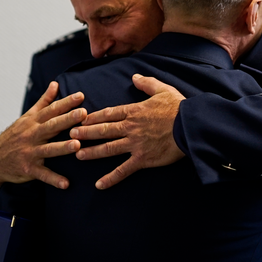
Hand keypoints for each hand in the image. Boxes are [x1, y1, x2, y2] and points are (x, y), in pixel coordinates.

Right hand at [0, 82, 85, 189]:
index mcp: (33, 121)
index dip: (65, 103)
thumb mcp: (28, 117)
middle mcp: (32, 135)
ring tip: (77, 146)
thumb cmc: (15, 136)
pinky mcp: (28, 169)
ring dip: (62, 148)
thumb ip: (44, 102)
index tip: (80, 96)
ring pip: (48, 149)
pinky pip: (42, 174)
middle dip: (67, 120)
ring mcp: (30, 152)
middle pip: (51, 126)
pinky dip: (54, 179)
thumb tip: (56, 83)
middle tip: (83, 114)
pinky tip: (66, 184)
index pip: (51, 110)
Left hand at [70, 74, 185, 189]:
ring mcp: (134, 144)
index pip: (108, 113)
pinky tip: (99, 184)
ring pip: (108, 149)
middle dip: (85, 133)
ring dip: (92, 152)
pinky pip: (123, 170)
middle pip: (103, 130)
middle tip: (70, 135)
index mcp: (134, 111)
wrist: (191, 126)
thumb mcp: (163, 90)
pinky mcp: (142, 159)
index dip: (93, 116)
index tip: (80, 119)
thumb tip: (134, 77)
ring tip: (77, 155)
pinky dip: (111, 178)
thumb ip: (147, 83)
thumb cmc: (179, 108)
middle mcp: (130, 127)